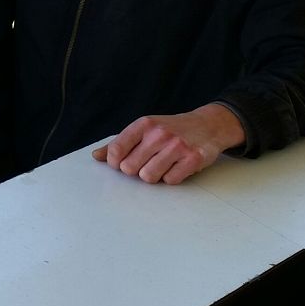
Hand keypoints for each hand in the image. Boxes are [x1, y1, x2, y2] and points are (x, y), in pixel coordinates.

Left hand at [93, 103, 245, 184]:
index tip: (122, 163)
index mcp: (144, 125)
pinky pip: (170, 181)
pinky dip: (171, 177)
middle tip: (147, 163)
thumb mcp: (144, 129)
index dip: (115, 162)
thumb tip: (96, 156)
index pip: (116, 149)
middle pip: (129, 168)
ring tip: (162, 165)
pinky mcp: (193, 159)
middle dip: (135, 170)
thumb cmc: (171, 129)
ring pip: (148, 177)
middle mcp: (159, 133)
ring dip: (153, 176)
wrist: (208, 125)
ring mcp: (177, 146)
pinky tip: (177, 166)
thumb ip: (119, 143)